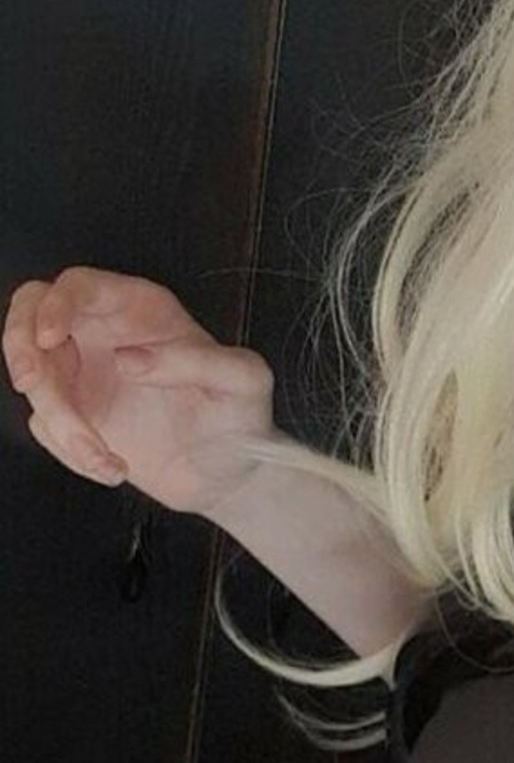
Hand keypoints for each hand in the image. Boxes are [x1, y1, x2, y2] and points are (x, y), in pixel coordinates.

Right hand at [3, 266, 277, 517]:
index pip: (78, 287)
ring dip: (60, 424)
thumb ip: (196, 361)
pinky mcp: (77, 417)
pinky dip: (70, 452)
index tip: (51, 337)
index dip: (55, 305)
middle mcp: (103, 336)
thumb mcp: (243, 382)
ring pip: (35, 380)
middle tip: (32, 384)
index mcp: (140, 310)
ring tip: (106, 458)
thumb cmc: (242, 417)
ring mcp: (84, 377)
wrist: (231, 475)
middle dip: (20, 348)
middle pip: (30, 318)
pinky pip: (45, 427)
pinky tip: (112, 467)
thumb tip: (128, 360)